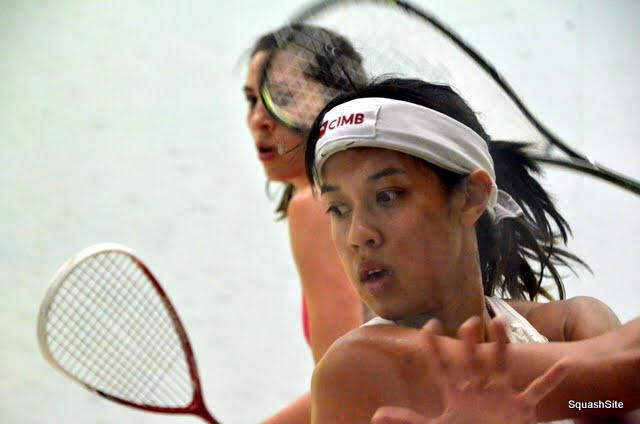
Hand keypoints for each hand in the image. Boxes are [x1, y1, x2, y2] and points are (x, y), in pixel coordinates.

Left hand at [371, 317, 567, 423]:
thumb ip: (409, 420)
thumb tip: (376, 415)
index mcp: (457, 391)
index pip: (442, 365)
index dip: (433, 348)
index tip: (427, 325)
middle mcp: (479, 387)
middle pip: (472, 359)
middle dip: (470, 341)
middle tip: (467, 319)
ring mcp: (501, 395)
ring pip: (501, 364)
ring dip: (501, 345)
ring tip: (500, 322)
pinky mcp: (521, 409)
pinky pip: (538, 391)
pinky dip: (551, 380)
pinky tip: (562, 363)